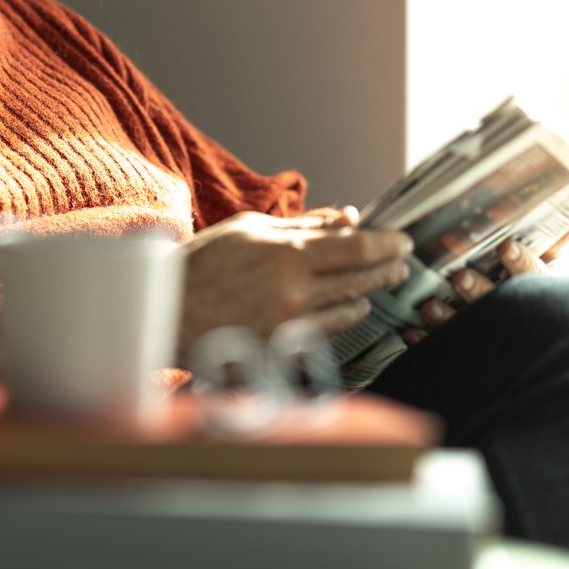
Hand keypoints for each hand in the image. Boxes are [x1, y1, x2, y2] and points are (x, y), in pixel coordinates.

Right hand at [179, 209, 412, 354]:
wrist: (166, 310)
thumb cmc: (203, 262)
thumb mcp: (249, 229)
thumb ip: (302, 224)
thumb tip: (348, 218)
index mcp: (286, 253)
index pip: (357, 248)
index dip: (387, 244)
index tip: (402, 241)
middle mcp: (294, 291)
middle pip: (362, 279)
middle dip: (387, 269)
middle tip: (400, 262)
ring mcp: (289, 325)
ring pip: (350, 309)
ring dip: (366, 294)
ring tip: (373, 284)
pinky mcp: (282, 350)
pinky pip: (328, 332)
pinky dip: (342, 317)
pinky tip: (347, 308)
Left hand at [401, 208, 568, 343]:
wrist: (538, 362)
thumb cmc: (539, 303)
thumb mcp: (548, 273)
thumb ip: (562, 240)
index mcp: (538, 292)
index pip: (535, 276)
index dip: (520, 263)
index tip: (505, 247)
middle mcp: (515, 316)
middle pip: (499, 305)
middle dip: (479, 291)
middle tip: (461, 278)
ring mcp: (491, 339)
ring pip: (469, 329)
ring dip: (447, 318)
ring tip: (430, 307)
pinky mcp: (467, 356)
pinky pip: (444, 350)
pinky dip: (425, 341)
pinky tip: (409, 331)